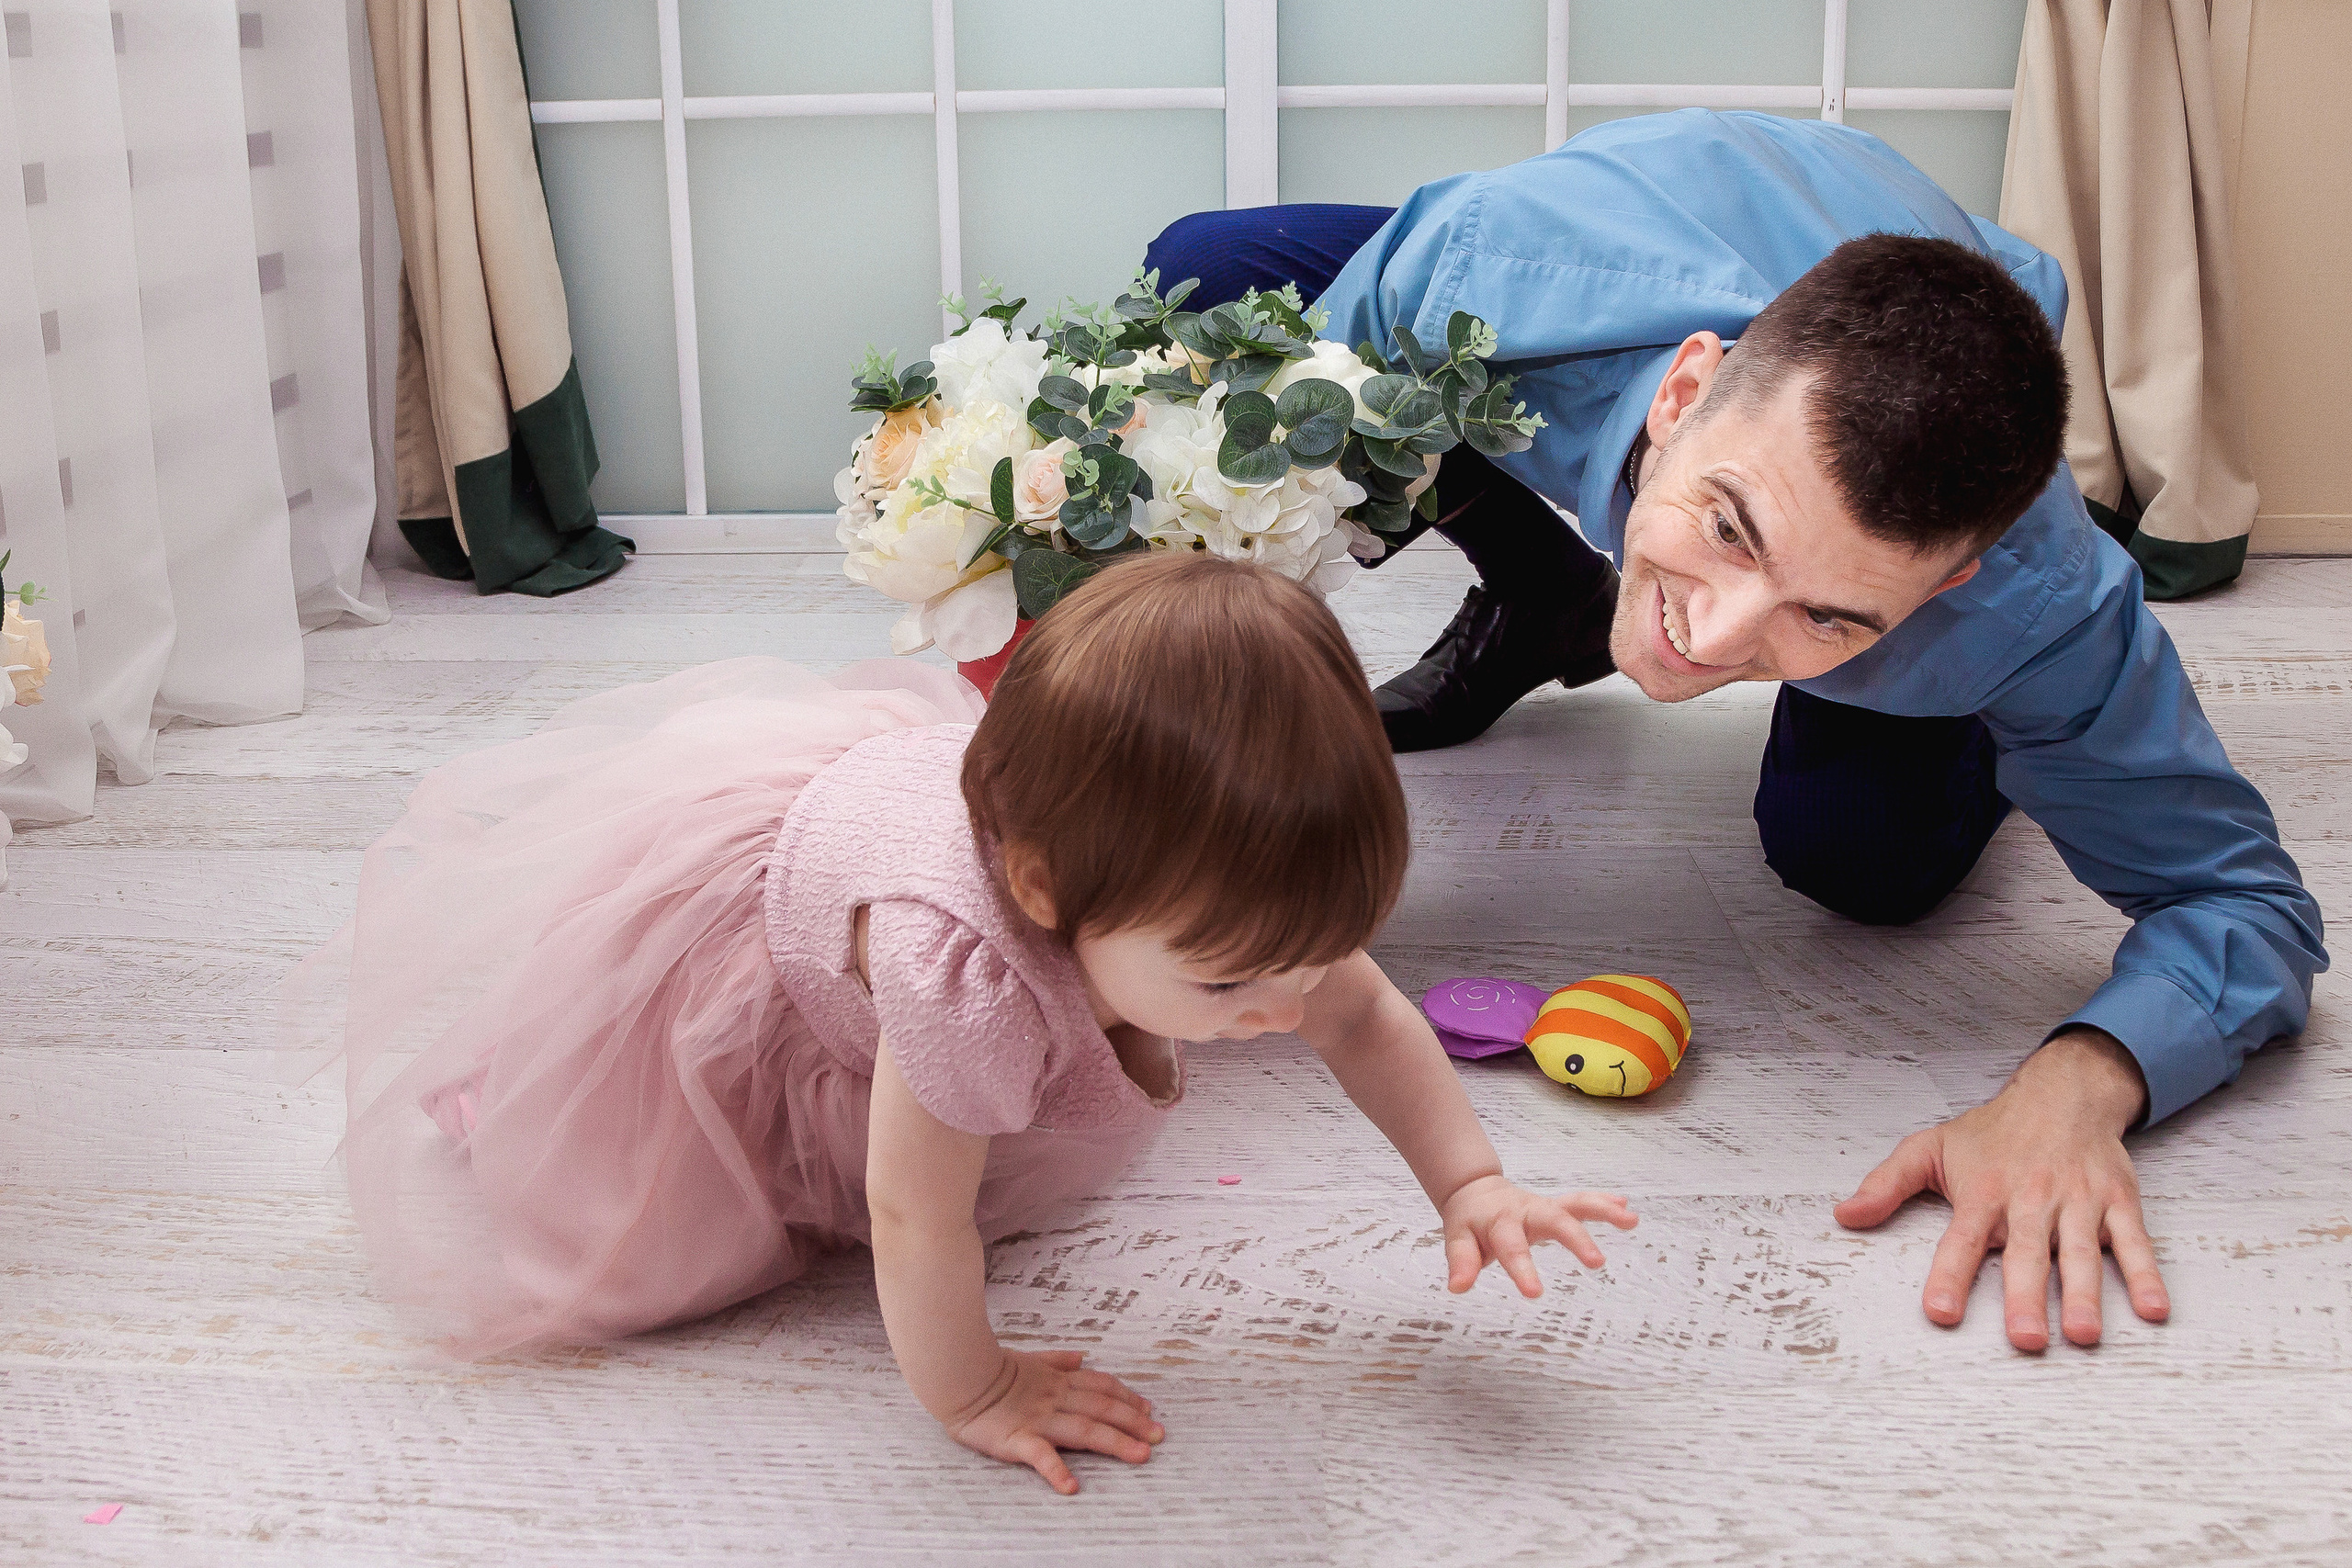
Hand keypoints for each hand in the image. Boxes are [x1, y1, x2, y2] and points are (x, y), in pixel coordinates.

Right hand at [943, 1348, 1164, 1495]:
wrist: (957, 1374)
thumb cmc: (990, 1368)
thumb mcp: (1029, 1357)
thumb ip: (1057, 1358)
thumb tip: (1082, 1355)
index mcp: (1057, 1380)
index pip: (1101, 1387)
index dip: (1127, 1396)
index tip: (1149, 1408)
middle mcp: (1054, 1398)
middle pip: (1102, 1409)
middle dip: (1134, 1422)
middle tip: (1160, 1436)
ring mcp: (1038, 1419)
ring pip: (1083, 1430)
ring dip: (1114, 1442)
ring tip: (1140, 1456)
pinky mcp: (1016, 1439)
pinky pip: (1039, 1456)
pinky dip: (1056, 1470)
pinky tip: (1072, 1487)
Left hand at [1439, 1173, 1638, 1296]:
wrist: (1475, 1191)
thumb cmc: (1469, 1222)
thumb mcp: (1457, 1240)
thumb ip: (1462, 1262)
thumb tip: (1457, 1287)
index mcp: (1500, 1222)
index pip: (1512, 1247)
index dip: (1522, 1269)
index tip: (1536, 1294)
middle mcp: (1527, 1211)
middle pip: (1553, 1219)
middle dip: (1576, 1239)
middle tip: (1598, 1262)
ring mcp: (1545, 1207)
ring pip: (1575, 1205)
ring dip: (1603, 1210)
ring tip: (1631, 1219)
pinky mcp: (1557, 1207)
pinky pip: (1582, 1203)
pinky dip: (1604, 1203)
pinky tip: (1627, 1208)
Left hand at [1835, 1028, 2169, 1350]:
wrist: (2062, 1093)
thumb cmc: (1992, 1132)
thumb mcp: (1930, 1148)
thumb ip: (1887, 1185)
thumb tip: (1845, 1216)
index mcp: (1983, 1193)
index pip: (1961, 1241)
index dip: (1950, 1277)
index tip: (1941, 1314)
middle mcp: (2031, 1200)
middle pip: (2026, 1254)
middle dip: (2025, 1297)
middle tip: (2025, 1340)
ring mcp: (2078, 1202)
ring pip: (2081, 1253)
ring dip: (2085, 1295)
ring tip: (2082, 1335)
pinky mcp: (2118, 1202)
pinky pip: (2135, 1241)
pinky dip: (2146, 1274)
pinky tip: (2153, 1309)